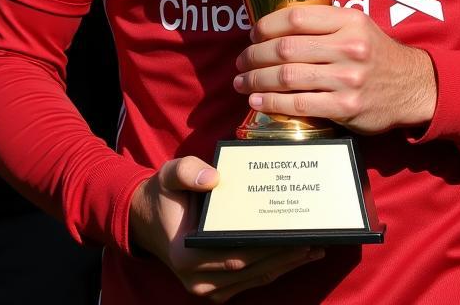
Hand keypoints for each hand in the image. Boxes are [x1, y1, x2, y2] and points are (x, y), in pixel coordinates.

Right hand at [128, 157, 322, 301]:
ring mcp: (206, 288)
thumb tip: (213, 177)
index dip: (267, 248)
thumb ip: (187, 172)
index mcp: (187, 255)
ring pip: (254, 279)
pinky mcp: (215, 288)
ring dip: (285, 265)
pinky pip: (249, 281)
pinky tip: (294, 257)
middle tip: (314, 241)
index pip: (236, 254)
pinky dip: (272, 270)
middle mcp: (197, 278)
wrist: (146, 218)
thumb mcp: (169, 174)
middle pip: (250, 270)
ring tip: (313, 248)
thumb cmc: (164, 194)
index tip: (293, 235)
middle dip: (284, 256)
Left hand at [234, 4, 436, 134]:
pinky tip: (258, 102)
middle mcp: (348, 47)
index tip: (253, 34)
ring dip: (257, 81)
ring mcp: (347, 79)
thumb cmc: (376, 54)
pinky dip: (273, 103)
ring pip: (288, 77)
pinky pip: (299, 104)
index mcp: (349, 21)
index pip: (296, 18)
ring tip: (242, 83)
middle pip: (286, 49)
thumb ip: (324, 24)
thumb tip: (277, 26)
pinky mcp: (346, 107)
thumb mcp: (358, 27)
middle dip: (254, 56)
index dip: (266, 26)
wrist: (413, 87)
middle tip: (241, 62)